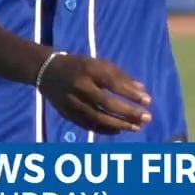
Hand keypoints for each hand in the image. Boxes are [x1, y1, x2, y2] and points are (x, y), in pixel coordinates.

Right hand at [38, 54, 152, 134]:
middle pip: (106, 103)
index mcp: (88, 69)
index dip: (130, 93)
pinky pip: (87, 125)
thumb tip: (142, 91)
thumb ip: (120, 76)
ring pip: (97, 117)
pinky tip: (118, 131)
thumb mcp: (98, 64)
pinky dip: (104, 130)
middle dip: (128, 112)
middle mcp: (79, 86)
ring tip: (136, 127)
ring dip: (119, 125)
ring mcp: (71, 101)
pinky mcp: (66, 113)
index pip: (112, 83)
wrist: (46, 70)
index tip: (148, 101)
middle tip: (146, 118)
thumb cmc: (79, 65)